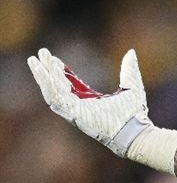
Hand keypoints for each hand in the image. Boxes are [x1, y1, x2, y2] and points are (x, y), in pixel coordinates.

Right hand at [27, 48, 151, 156]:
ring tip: (34, 60)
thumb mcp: (132, 85)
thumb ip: (129, 69)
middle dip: (47, 71)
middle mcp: (80, 107)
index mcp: (91, 101)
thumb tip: (131, 52)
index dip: (62, 71)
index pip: (71, 84)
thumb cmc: (134, 113)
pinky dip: (49, 84)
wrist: (136, 130)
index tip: (54, 59)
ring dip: (42, 76)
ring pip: (51, 92)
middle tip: (40, 54)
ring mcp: (75, 112)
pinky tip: (44, 71)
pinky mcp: (73, 115)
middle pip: (58, 87)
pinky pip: (56, 98)